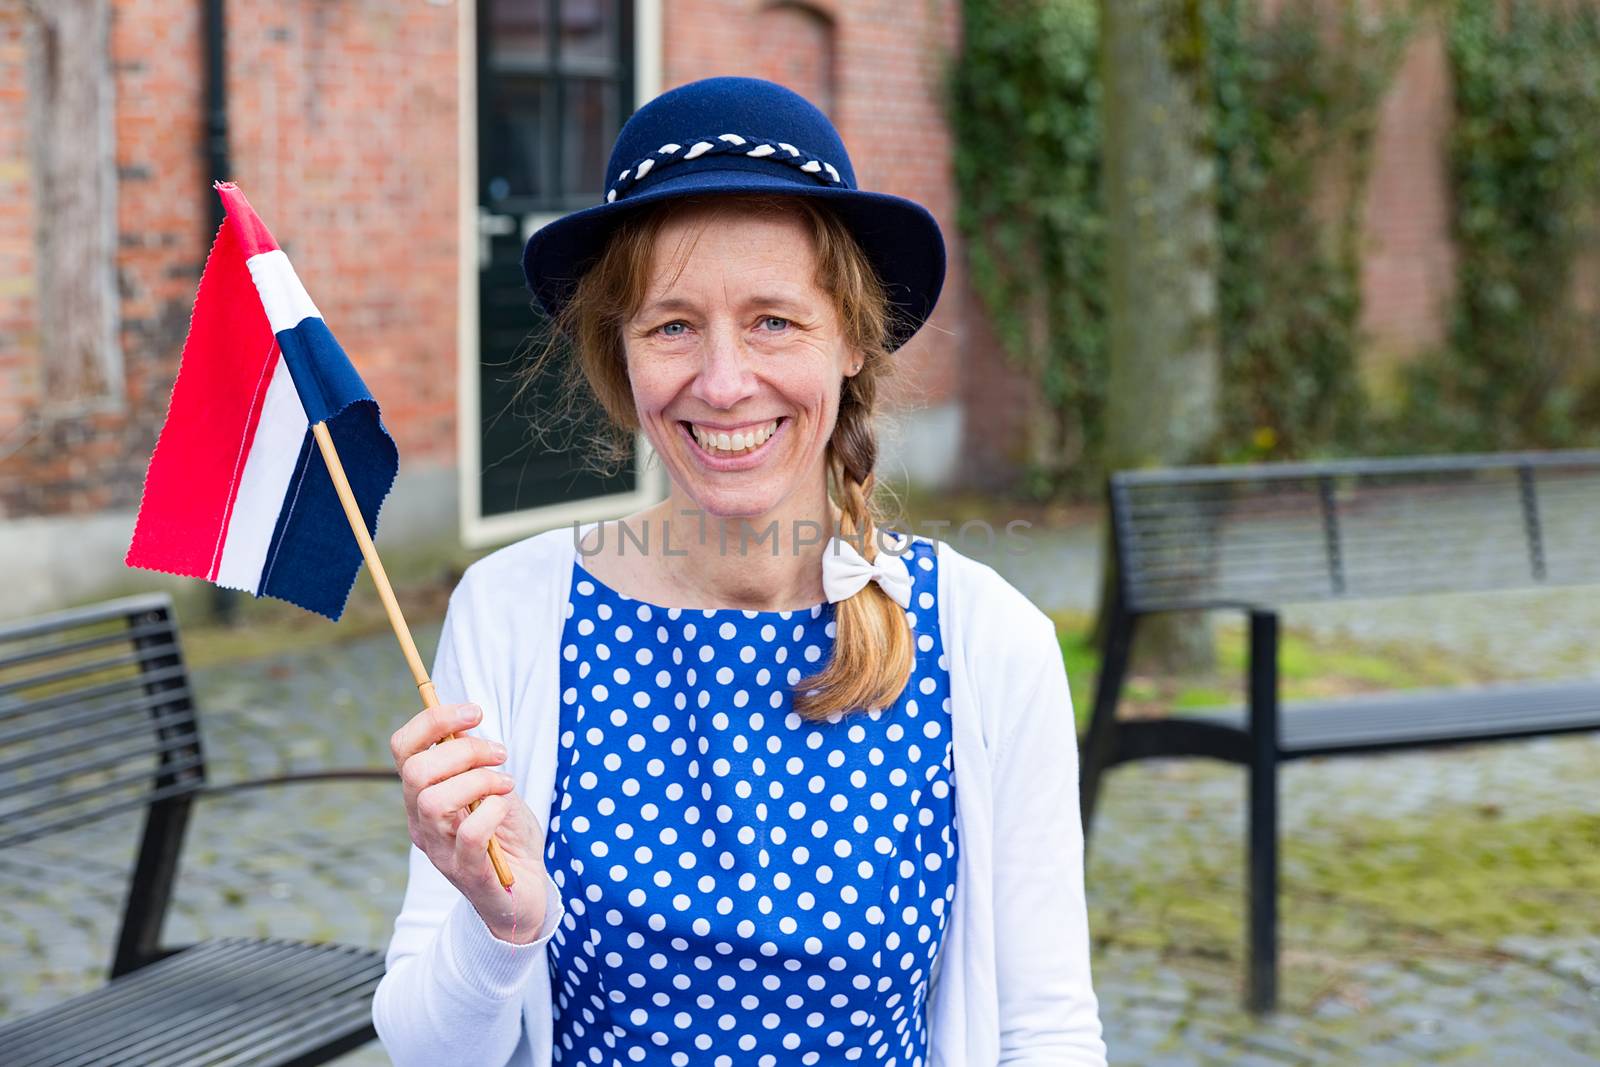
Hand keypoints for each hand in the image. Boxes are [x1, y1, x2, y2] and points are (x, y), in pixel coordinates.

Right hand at [390, 701, 552, 942]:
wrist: (524, 891)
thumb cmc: (506, 834)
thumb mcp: (491, 787)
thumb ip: (474, 761)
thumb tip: (466, 721)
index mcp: (421, 795)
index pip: (403, 748)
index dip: (434, 720)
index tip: (474, 712)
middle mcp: (421, 822)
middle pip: (416, 772)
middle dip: (464, 751)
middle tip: (499, 754)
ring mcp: (440, 850)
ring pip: (434, 801)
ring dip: (479, 780)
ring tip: (505, 783)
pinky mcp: (466, 873)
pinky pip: (468, 835)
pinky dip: (493, 811)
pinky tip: (506, 807)